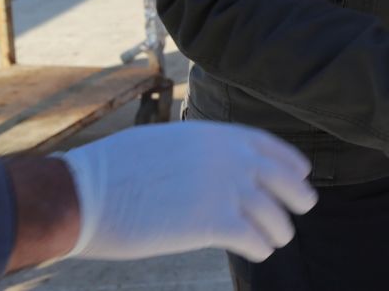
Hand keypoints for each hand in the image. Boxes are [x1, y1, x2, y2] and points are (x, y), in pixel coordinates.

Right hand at [61, 122, 317, 262]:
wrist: (85, 193)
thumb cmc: (113, 171)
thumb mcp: (166, 143)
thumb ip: (197, 152)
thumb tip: (208, 164)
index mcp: (217, 136)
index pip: (269, 146)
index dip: (290, 162)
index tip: (302, 172)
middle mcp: (230, 159)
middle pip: (284, 179)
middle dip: (298, 195)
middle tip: (303, 207)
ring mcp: (224, 189)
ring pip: (275, 214)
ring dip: (279, 229)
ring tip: (276, 239)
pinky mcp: (212, 223)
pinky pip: (254, 237)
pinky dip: (260, 247)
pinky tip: (257, 251)